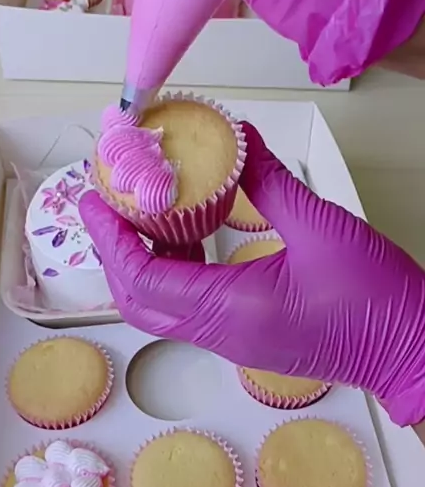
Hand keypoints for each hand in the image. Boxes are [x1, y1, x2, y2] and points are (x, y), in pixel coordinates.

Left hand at [80, 122, 424, 427]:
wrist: (413, 348)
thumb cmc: (374, 296)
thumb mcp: (320, 227)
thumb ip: (270, 182)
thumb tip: (241, 137)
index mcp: (232, 310)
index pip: (144, 279)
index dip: (111, 239)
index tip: (94, 200)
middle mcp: (222, 334)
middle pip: (140, 302)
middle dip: (114, 255)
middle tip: (106, 207)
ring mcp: (233, 342)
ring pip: (163, 308)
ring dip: (142, 263)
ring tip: (139, 213)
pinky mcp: (247, 339)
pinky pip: (191, 308)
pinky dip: (175, 272)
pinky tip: (188, 234)